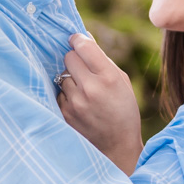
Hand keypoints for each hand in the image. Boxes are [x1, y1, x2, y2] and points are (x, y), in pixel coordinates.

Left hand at [56, 33, 143, 173]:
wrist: (117, 145)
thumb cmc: (123, 109)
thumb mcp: (121, 81)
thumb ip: (102, 59)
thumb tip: (83, 37)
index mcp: (108, 77)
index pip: (84, 46)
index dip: (78, 39)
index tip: (75, 38)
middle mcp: (90, 88)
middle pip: (69, 57)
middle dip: (75, 59)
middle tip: (83, 68)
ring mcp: (75, 102)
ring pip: (63, 75)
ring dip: (71, 78)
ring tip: (84, 90)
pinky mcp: (65, 113)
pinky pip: (60, 92)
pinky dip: (67, 94)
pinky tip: (80, 103)